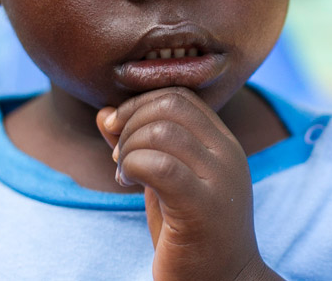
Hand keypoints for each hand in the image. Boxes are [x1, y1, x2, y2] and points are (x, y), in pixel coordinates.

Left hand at [96, 87, 281, 280]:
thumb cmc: (191, 235)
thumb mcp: (164, 182)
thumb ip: (140, 145)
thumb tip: (104, 113)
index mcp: (223, 143)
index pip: (180, 95)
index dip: (141, 104)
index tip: (120, 133)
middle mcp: (227, 154)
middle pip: (170, 105)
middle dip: (130, 122)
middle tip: (119, 158)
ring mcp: (220, 180)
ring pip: (161, 131)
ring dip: (128, 149)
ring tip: (125, 176)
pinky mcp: (204, 208)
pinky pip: (159, 166)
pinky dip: (132, 167)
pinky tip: (128, 184)